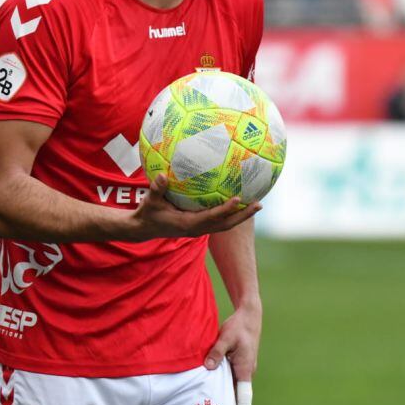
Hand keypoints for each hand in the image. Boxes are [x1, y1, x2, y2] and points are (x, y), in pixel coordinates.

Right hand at [129, 174, 260, 240]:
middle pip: (226, 224)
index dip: (226, 209)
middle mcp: (198, 229)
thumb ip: (157, 189)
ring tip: (256, 204)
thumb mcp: (150, 201)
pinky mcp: (199, 226)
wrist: (144, 228)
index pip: (212, 217)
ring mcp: (200, 229)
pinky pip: (220, 221)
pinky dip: (231, 213)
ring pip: (225, 224)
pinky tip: (238, 202)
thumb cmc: (148, 214)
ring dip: (241, 216)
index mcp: (188, 224)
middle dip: (243, 216)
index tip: (238, 199)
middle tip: (259, 204)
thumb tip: (162, 176)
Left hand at [204, 304, 261, 404]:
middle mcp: (246, 371)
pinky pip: (231, 377)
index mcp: (245, 368)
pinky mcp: (239, 363)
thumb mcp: (225, 337)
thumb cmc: (239, 327)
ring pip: (234, 385)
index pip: (244, 395)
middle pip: (238, 394)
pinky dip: (224, 384)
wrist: (248, 317)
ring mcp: (243, 368)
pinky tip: (214, 388)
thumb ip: (216, 352)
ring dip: (227, 395)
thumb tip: (208, 367)